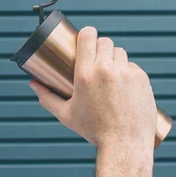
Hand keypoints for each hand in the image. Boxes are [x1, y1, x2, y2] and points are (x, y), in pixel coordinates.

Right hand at [29, 26, 157, 150]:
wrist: (125, 144)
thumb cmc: (94, 130)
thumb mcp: (66, 114)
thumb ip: (47, 97)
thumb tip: (33, 84)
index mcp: (85, 74)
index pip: (88, 37)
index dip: (87, 33)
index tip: (87, 36)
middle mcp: (106, 69)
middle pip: (105, 42)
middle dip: (100, 47)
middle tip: (97, 58)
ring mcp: (126, 72)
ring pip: (120, 52)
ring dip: (114, 58)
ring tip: (111, 73)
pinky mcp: (141, 78)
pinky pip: (133, 66)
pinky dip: (128, 72)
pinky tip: (124, 85)